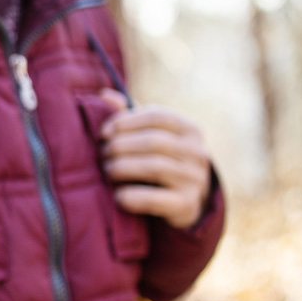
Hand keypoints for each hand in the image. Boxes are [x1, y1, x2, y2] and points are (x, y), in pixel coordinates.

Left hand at [97, 89, 211, 228]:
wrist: (184, 202)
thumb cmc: (160, 161)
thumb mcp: (150, 136)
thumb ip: (130, 117)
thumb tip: (104, 95)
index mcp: (190, 130)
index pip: (156, 116)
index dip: (125, 122)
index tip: (103, 133)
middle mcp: (198, 153)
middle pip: (154, 141)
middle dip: (121, 146)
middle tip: (103, 154)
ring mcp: (196, 180)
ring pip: (154, 167)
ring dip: (122, 168)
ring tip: (108, 171)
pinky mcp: (187, 205)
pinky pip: (154, 198)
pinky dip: (131, 196)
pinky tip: (118, 196)